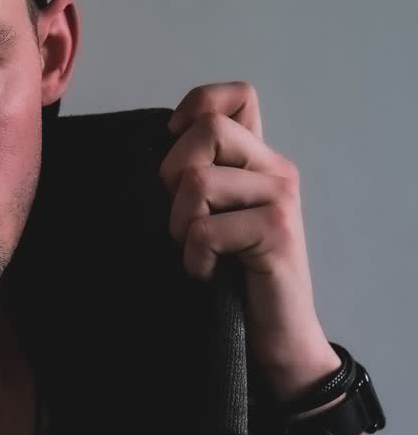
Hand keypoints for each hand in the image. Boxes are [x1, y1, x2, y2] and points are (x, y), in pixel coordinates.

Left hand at [159, 81, 339, 402]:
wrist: (275, 339)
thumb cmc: (231, 276)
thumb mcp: (210, 213)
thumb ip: (197, 173)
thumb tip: (154, 143)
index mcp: (257, 158)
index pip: (238, 96)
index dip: (198, 104)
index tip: (174, 143)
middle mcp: (275, 168)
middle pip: (207, 127)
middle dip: (173, 174)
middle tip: (182, 219)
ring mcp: (280, 196)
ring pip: (198, 180)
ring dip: (179, 223)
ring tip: (195, 252)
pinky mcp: (277, 231)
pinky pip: (206, 228)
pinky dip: (194, 257)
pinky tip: (207, 273)